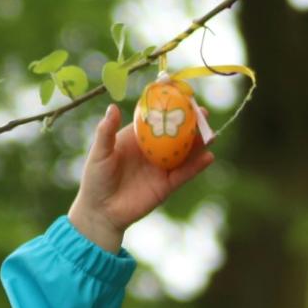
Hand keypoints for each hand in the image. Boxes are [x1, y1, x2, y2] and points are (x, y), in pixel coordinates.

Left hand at [68, 103, 215, 253]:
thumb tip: (112, 107)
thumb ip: (106, 131)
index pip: (158, 119)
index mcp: (138, 138)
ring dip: (199, 143)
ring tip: (211, 133)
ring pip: (185, 153)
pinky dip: (197, 166)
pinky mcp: (167, 185)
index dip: (170, 108)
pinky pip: (185, 173)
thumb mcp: (100, 152)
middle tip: (204, 113)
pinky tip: (208, 156)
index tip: (183, 96)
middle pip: (177, 134)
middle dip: (192, 124)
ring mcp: (162, 167)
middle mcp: (153, 150)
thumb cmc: (96, 178)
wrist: (101, 211)